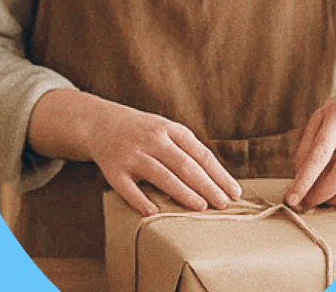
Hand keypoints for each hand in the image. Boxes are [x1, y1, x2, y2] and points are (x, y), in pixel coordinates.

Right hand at [29, 89, 238, 214]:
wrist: (101, 123)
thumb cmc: (145, 133)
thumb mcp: (168, 132)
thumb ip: (189, 151)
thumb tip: (220, 182)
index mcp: (171, 130)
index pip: (200, 154)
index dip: (218, 174)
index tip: (234, 192)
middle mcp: (152, 140)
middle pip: (184, 165)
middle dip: (206, 185)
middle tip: (222, 204)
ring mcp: (132, 154)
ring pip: (161, 175)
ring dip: (182, 192)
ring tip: (200, 207)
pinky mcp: (113, 170)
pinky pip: (128, 188)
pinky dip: (141, 200)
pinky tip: (155, 212)